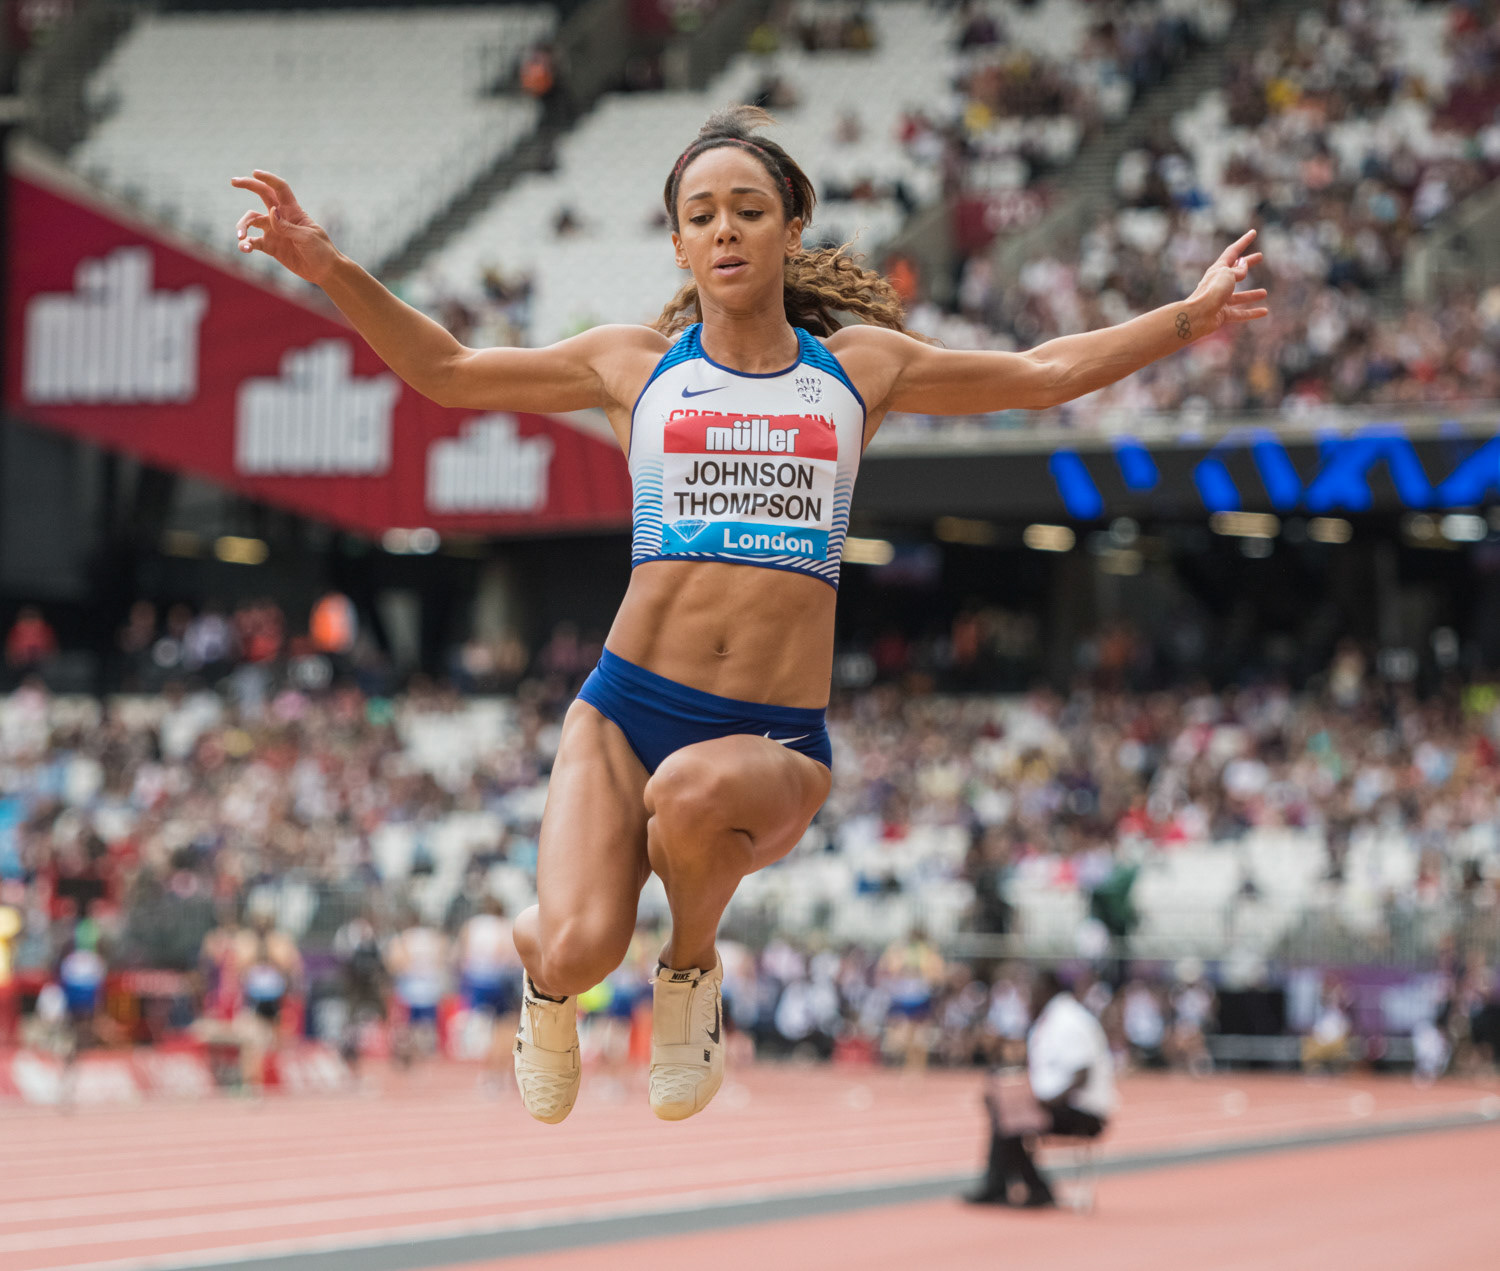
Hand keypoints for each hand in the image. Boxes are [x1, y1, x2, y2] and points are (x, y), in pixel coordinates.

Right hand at [229, 170, 340, 284]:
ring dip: (243, 225)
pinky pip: (253, 242)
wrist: (325, 271)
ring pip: (252, 221)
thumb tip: (271, 212)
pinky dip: (245, 244)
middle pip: (262, 195)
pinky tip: (244, 249)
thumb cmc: (321, 251)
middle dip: (248, 185)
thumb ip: (287, 226)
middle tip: (233, 181)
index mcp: (293, 211)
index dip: (268, 178)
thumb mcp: (307, 237)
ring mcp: (275, 232)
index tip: (254, 172)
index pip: (280, 189)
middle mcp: (281, 218)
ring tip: (241, 236)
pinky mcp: (271, 247)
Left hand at [1185, 229, 1268, 338]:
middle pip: (1236, 271)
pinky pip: (1240, 313)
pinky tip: (1264, 312)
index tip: (1253, 232)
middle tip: (1260, 257)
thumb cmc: (1211, 291)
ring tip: (1264, 292)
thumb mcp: (1227, 274)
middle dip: (1248, 263)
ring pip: (1239, 296)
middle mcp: (1218, 284)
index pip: (1233, 252)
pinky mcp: (1222, 314)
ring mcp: (1220, 300)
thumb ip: (1238, 270)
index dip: (1244, 241)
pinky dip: (1252, 313)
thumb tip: (1243, 265)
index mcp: (1218, 270)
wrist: (1197, 316)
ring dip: (1251, 294)